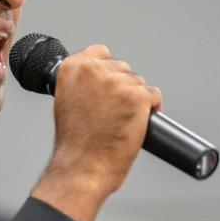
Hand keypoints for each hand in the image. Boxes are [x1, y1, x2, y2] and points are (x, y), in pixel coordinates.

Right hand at [31, 45, 160, 220]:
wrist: (82, 167)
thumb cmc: (74, 143)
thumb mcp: (66, 102)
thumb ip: (81, 84)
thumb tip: (101, 80)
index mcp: (73, 68)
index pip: (100, 52)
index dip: (108, 71)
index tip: (109, 84)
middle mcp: (94, 71)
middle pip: (122, 68)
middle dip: (123, 87)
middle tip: (115, 111)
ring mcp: (117, 83)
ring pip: (139, 83)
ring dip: (136, 100)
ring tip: (123, 121)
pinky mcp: (137, 97)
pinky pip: (154, 96)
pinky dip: (151, 108)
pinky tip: (139, 122)